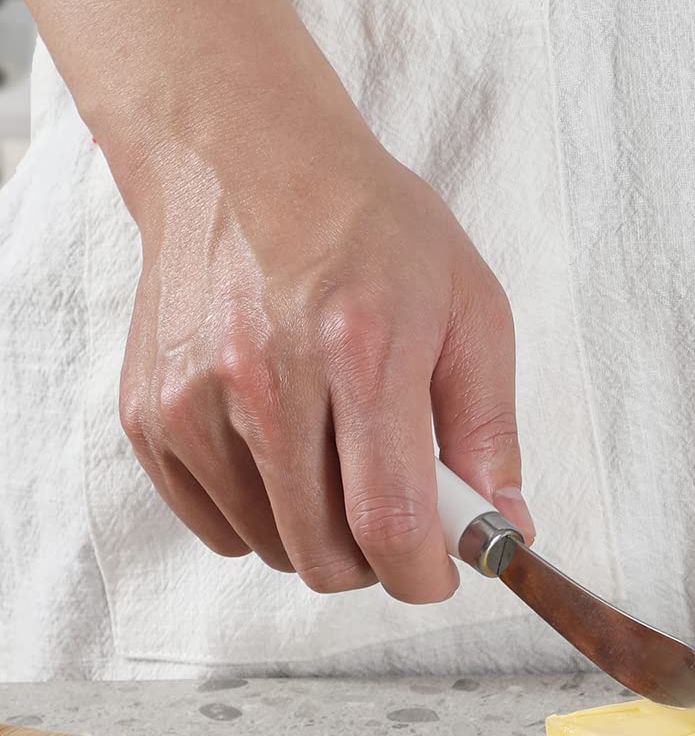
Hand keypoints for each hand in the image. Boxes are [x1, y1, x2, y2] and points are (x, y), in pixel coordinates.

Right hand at [114, 89, 534, 601]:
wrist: (246, 160)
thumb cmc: (373, 230)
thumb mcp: (470, 310)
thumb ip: (490, 431)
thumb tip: (504, 532)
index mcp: (362, 351)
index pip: (389, 522)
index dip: (424, 575)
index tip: (443, 573)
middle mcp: (267, 381)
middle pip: (323, 555)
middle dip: (377, 562)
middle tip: (399, 513)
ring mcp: (195, 400)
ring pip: (270, 548)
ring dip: (320, 534)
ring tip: (341, 457)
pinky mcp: (149, 414)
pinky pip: (215, 525)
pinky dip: (261, 515)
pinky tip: (286, 452)